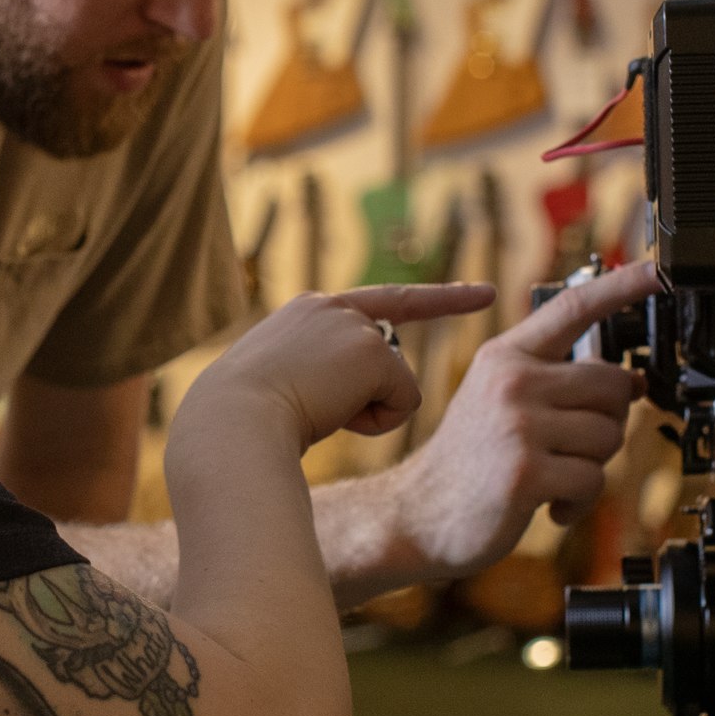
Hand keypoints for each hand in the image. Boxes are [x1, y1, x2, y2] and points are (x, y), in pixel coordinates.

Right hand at [187, 283, 493, 447]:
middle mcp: (330, 306)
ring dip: (366, 411)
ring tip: (315, 413)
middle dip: (410, 360)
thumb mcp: (278, 387)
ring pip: (393, 383)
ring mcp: (352, 324)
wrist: (230, 423)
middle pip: (388, 355)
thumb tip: (359, 395)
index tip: (483, 292)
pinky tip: (333, 417)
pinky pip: (404, 400)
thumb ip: (318, 375)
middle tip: (392, 360)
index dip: (436, 299)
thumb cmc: (243, 423)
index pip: (382, 303)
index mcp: (305, 312)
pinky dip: (376, 421)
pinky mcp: (370, 351)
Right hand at [386, 258, 655, 576]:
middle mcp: (511, 381)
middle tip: (574, 445)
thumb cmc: (469, 462)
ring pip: (609, 434)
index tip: (659, 270)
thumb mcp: (501, 402)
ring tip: (555, 475)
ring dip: (593, 465)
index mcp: (506, 357)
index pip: (573, 308)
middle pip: (612, 384)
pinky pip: (594, 478)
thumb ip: (559, 382)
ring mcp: (518, 425)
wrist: (419, 514)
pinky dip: (580, 501)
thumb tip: (632, 380)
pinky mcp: (526, 471)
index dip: (622, 286)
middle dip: (608, 421)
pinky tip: (552, 503)